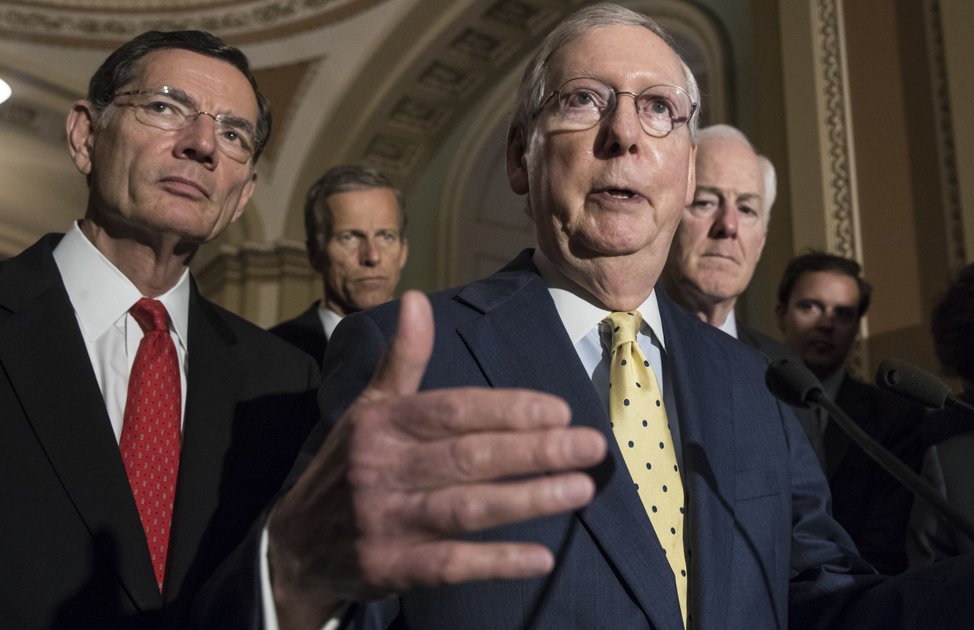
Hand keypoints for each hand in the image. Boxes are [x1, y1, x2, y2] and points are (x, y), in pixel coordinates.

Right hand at [266, 291, 607, 627]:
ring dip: (528, 499)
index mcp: (381, 424)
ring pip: (466, 509)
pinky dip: (496, 561)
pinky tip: (540, 556)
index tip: (561, 410)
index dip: (509, 409)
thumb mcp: (368, 409)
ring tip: (581, 490)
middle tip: (591, 446)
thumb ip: (403, 359)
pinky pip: (450, 565)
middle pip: (469, 457)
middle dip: (535, 451)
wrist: (295, 547)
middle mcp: (382, 469)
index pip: (453, 411)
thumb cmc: (348, 466)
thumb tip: (417, 299)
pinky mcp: (391, 568)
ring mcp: (385, 522)